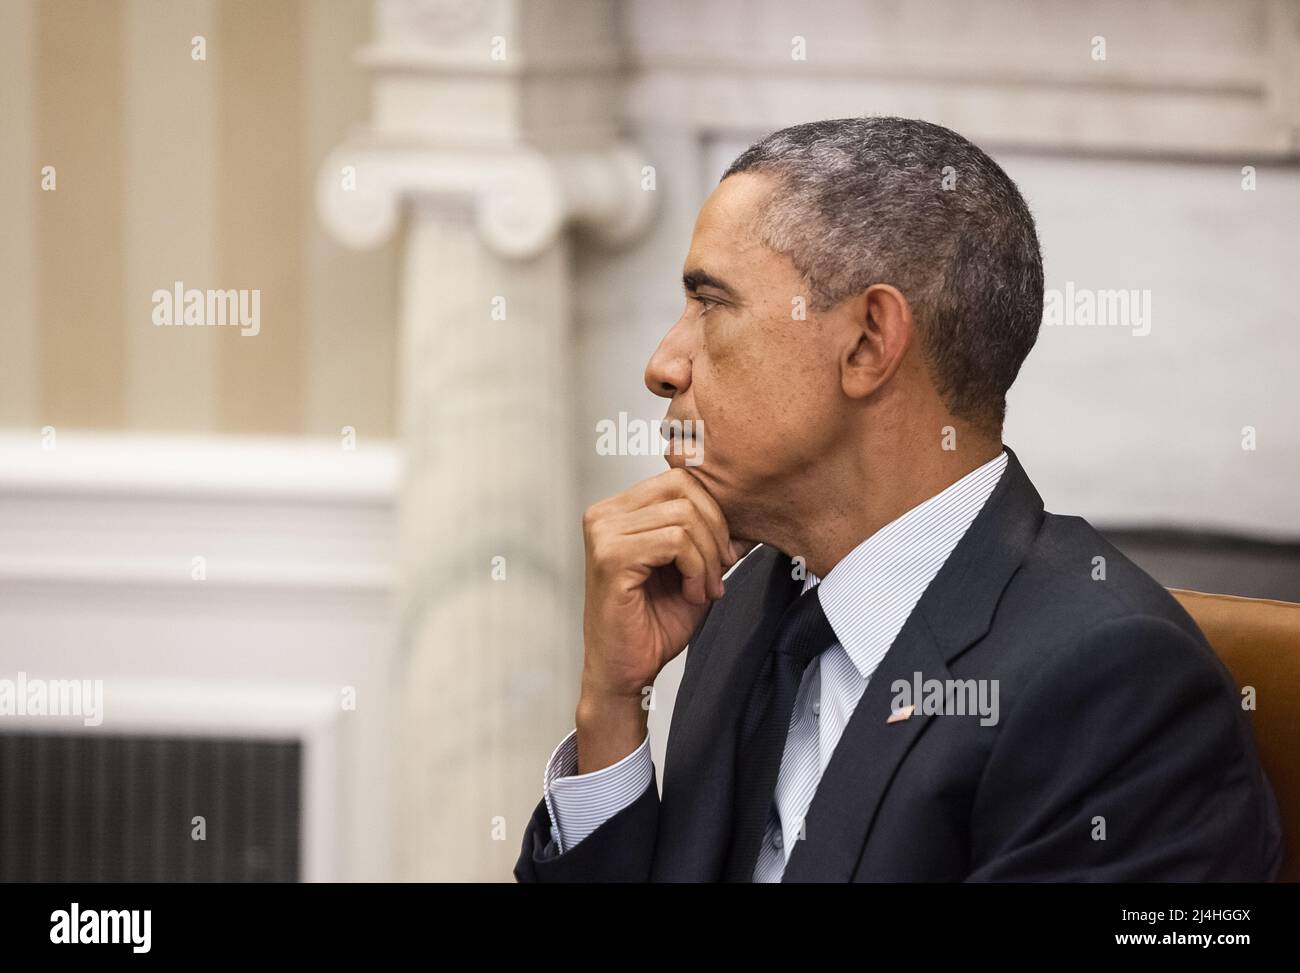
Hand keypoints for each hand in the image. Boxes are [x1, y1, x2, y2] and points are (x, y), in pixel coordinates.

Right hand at [575, 469, 750, 770]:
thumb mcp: (695, 571)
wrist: (627, 672)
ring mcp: (604, 533)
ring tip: (703, 589)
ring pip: (683, 517)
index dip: (714, 511)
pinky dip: (696, 569)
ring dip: (707, 558)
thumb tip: (750, 517)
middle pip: (683, 488)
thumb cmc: (651, 626)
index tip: (724, 553)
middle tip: (718, 572)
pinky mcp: (611, 557)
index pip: (680, 478)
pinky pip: (674, 542)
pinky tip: (692, 594)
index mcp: (619, 510)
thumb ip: (714, 540)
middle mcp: (605, 515)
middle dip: (715, 531)